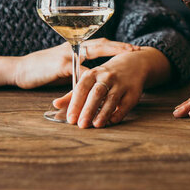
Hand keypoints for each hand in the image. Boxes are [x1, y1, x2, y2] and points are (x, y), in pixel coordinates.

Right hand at [12, 38, 137, 89]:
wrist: (20, 70)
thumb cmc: (43, 69)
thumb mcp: (64, 66)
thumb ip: (79, 67)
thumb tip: (96, 75)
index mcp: (75, 45)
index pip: (101, 42)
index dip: (117, 45)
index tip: (134, 48)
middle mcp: (73, 46)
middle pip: (101, 43)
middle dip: (119, 47)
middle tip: (135, 51)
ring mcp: (67, 54)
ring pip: (92, 55)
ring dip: (108, 60)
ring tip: (122, 67)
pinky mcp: (60, 65)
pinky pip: (78, 72)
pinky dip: (90, 79)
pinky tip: (100, 85)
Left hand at [53, 47, 170, 128]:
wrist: (134, 64)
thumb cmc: (106, 75)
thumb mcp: (89, 80)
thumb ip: (73, 94)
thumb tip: (56, 105)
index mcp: (93, 73)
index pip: (81, 88)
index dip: (75, 104)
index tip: (70, 118)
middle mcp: (107, 77)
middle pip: (96, 93)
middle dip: (88, 109)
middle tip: (81, 124)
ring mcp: (121, 84)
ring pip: (111, 99)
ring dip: (103, 112)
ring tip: (96, 125)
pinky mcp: (133, 92)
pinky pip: (125, 104)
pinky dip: (119, 113)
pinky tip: (112, 121)